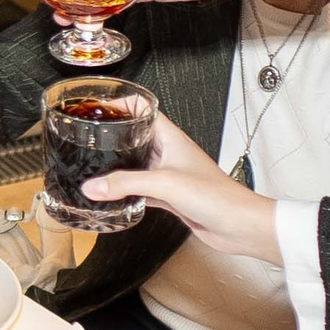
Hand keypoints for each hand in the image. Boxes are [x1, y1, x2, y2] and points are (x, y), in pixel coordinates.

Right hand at [80, 112, 279, 261]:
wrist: (238, 225)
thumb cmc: (216, 196)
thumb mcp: (165, 183)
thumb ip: (126, 184)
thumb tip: (94, 186)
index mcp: (172, 139)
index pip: (144, 110)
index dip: (123, 105)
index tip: (99, 107)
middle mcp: (171, 154)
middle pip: (137, 138)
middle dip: (115, 137)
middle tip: (92, 139)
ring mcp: (171, 175)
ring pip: (138, 166)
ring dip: (119, 168)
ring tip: (95, 167)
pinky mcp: (171, 197)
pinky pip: (143, 190)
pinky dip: (128, 193)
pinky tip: (114, 198)